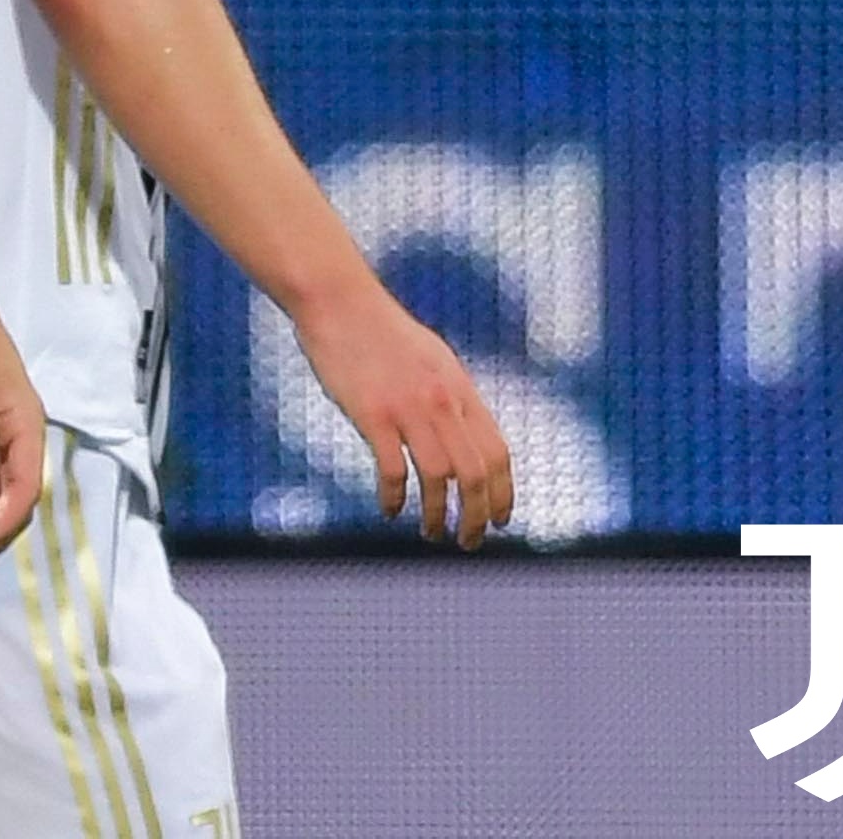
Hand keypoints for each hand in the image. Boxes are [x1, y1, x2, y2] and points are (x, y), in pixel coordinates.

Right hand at [293, 281, 515, 546]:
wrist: (338, 301)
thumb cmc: (379, 329)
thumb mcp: (431, 358)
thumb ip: (450, 394)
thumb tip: (463, 428)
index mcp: (460, 389)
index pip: (497, 453)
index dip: (503, 494)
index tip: (499, 520)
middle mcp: (441, 402)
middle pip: (475, 474)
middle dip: (478, 516)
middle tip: (469, 541)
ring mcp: (407, 408)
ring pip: (439, 478)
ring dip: (438, 515)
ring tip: (431, 533)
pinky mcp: (372, 413)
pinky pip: (392, 469)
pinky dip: (394, 497)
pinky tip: (389, 508)